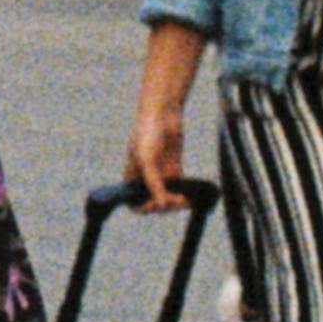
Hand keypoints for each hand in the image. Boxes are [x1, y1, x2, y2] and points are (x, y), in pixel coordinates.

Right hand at [125, 95, 188, 213]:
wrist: (162, 113)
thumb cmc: (147, 133)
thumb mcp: (147, 160)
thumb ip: (154, 184)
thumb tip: (162, 205)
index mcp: (132, 178)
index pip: (135, 203)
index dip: (145, 208)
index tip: (156, 205)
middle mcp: (145, 179)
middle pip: (153, 202)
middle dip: (163, 205)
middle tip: (174, 199)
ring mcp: (160, 175)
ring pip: (167, 197)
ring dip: (175, 202)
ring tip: (184, 200)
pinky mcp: (174, 169)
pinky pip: (179, 188)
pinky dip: (184, 194)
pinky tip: (190, 196)